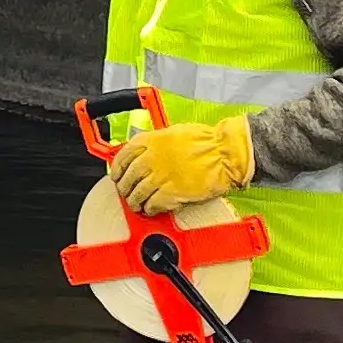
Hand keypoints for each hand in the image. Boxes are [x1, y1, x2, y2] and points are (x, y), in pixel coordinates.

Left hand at [109, 114, 253, 211]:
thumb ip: (158, 143)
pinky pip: (153, 204)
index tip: (116, 174)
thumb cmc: (208, 141)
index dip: (117, 168)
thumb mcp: (176, 133)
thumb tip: (148, 152)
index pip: (123, 155)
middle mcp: (152, 158)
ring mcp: (160, 176)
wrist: (225, 153)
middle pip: (128, 177)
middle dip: (124, 188)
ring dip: (135, 201)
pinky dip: (150, 208)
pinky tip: (151, 209)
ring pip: (137, 193)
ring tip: (137, 205)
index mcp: (152, 140)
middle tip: (126, 192)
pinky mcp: (171, 192)